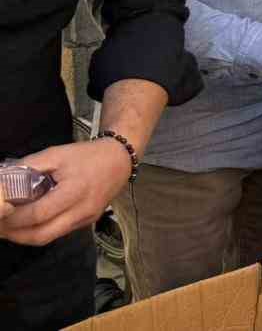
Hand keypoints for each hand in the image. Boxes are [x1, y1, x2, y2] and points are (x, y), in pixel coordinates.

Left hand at [0, 138, 133, 245]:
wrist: (120, 160)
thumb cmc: (87, 155)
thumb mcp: (56, 154)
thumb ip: (29, 166)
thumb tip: (3, 180)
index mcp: (74, 192)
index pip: (37, 213)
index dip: (13, 216)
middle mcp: (81, 211)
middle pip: (41, 235)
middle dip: (14, 234)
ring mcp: (85, 220)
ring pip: (48, 238)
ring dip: (24, 237)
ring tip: (7, 228)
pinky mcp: (86, 223)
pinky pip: (57, 233)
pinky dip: (38, 232)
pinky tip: (27, 224)